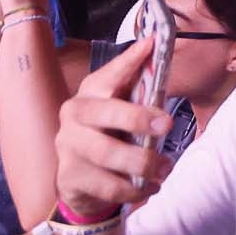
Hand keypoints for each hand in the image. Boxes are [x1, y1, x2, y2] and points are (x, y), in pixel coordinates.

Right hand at [52, 38, 174, 221]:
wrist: (78, 177)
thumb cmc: (109, 132)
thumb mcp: (121, 106)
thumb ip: (137, 84)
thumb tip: (155, 47)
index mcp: (90, 92)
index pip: (110, 73)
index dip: (130, 61)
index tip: (151, 45)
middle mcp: (74, 115)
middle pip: (105, 114)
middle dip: (137, 118)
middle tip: (167, 124)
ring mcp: (68, 147)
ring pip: (106, 154)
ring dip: (142, 162)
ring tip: (165, 167)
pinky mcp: (71, 177)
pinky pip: (107, 186)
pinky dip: (134, 189)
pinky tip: (151, 187)